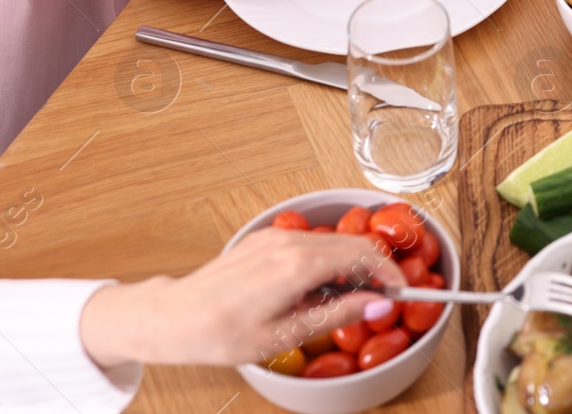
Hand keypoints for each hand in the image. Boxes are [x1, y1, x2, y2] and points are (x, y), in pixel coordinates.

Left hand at [78, 227, 403, 367]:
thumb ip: (336, 314)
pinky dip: (327, 261)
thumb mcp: (284, 335)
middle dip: (375, 268)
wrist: (171, 317)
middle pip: (352, 243)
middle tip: (383, 297)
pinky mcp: (264, 239)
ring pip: (332, 242)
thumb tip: (376, 303)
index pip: (363, 254)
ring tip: (350, 298)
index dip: (389, 272)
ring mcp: (275, 236)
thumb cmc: (220, 332)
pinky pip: (311, 243)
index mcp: (297, 264)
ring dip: (351, 265)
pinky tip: (320, 288)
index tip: (400, 291)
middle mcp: (288, 242)